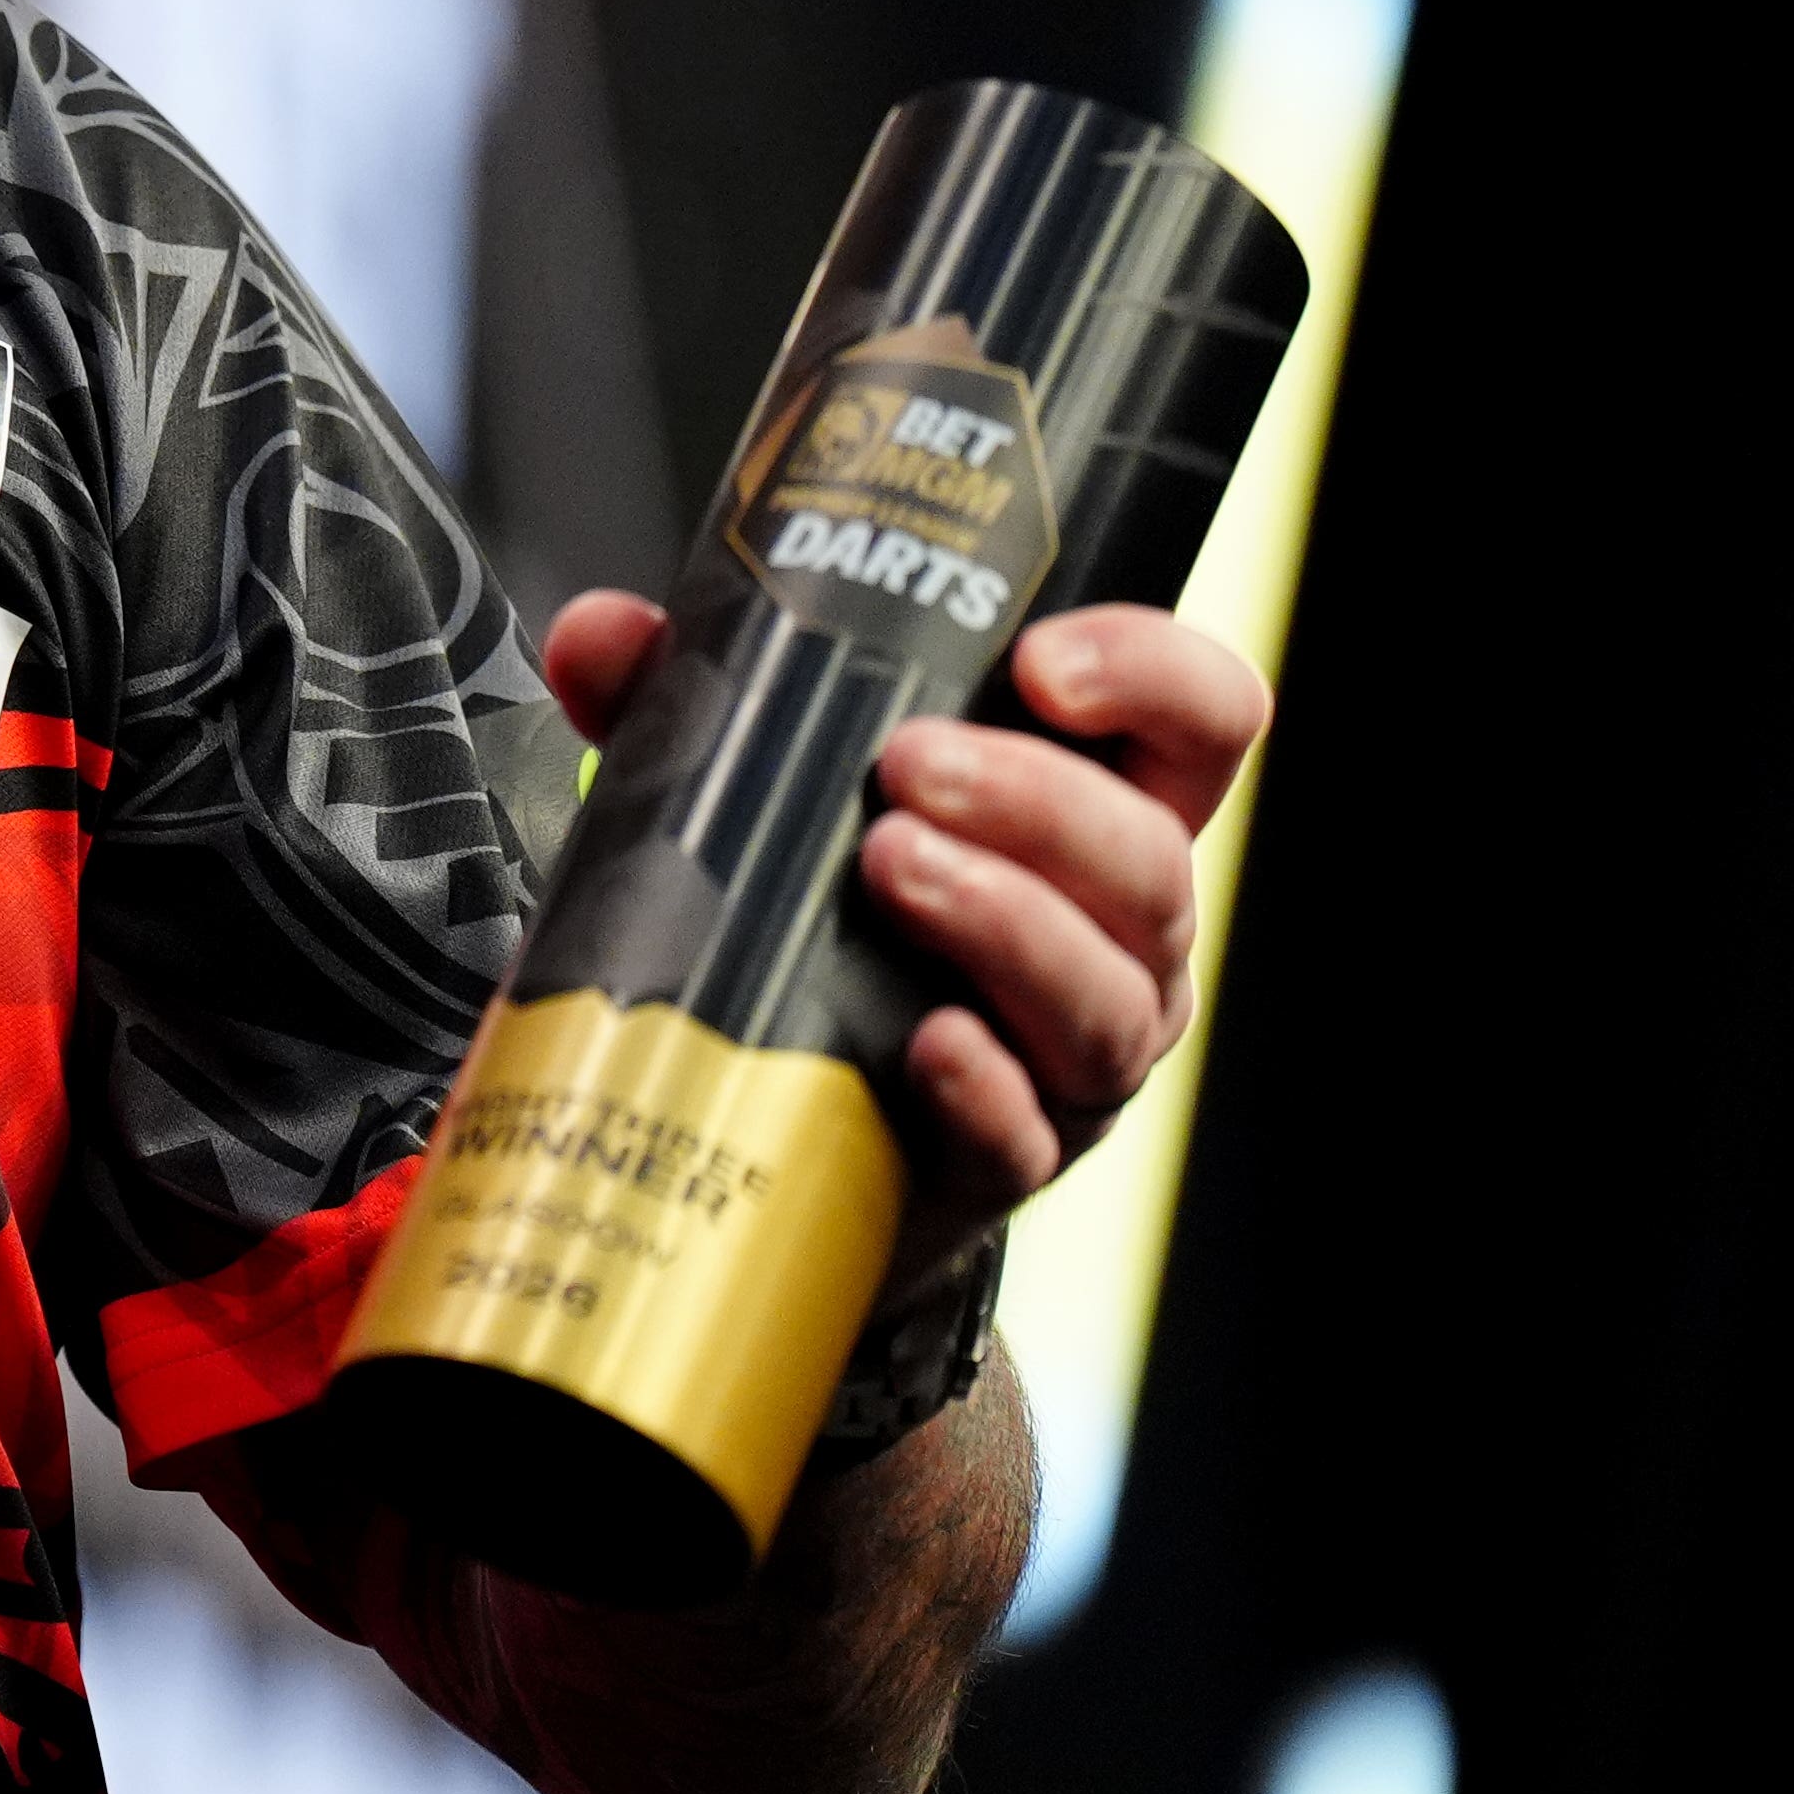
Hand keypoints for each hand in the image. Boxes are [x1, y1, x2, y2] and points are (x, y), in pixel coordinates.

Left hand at [541, 593, 1269, 1298]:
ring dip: (1007, 920)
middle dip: (1039, 800)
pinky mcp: (1006, 1159)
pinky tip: (925, 1044)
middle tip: (909, 765)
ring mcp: (1075, 1056)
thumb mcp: (760, 794)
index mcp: (1086, 816)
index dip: (1152, 675)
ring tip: (893, 867)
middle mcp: (1114, 935)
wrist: (774, 1128)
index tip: (1041, 658)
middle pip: (1150, 857)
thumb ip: (689, 700)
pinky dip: (983, 1085)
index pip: (1195, 723)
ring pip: (1105, 991)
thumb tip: (598, 634)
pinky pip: (1024, 1132)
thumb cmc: (807, 925)